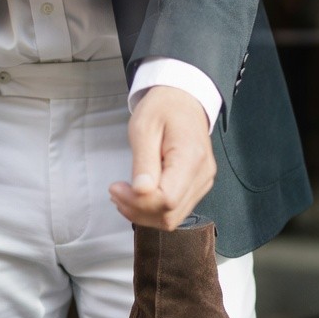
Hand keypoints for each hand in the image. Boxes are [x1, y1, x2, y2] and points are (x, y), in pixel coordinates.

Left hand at [109, 86, 215, 229]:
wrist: (183, 99)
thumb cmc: (162, 108)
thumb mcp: (144, 127)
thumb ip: (143, 161)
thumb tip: (141, 191)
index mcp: (191, 157)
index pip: (167, 199)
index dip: (138, 202)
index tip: (116, 187)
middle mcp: (203, 174)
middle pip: (170, 214)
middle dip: (137, 211)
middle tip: (115, 192)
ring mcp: (203, 182)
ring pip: (172, 218)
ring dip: (143, 213)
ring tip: (123, 194)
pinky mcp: (198, 186)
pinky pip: (176, 210)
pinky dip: (153, 209)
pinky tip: (138, 195)